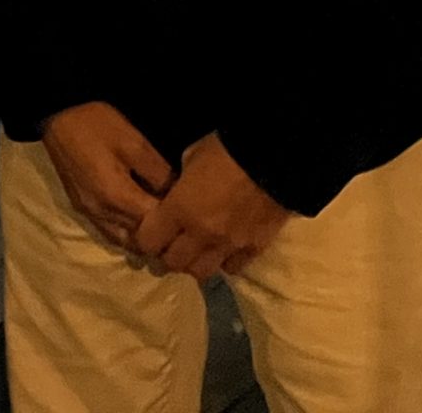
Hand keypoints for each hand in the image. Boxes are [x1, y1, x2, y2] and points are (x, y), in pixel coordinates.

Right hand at [39, 103, 172, 252]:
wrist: (58, 115)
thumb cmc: (98, 124)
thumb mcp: (135, 142)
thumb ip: (159, 173)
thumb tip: (176, 194)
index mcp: (117, 197)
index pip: (154, 226)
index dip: (173, 222)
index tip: (188, 212)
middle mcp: (102, 214)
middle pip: (139, 239)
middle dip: (160, 234)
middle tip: (179, 221)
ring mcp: (89, 213)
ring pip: (123, 241)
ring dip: (142, 238)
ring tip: (159, 223)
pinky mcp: (81, 208)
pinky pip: (109, 232)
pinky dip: (126, 233)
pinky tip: (137, 218)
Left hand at [127, 134, 290, 279]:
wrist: (276, 156)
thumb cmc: (226, 149)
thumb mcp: (191, 155)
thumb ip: (179, 182)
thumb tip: (176, 193)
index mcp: (179, 209)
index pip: (148, 242)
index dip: (145, 238)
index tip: (149, 231)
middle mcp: (200, 235)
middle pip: (172, 263)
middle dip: (166, 254)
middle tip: (170, 243)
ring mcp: (229, 246)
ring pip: (200, 272)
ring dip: (193, 263)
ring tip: (196, 250)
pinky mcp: (254, 249)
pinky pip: (231, 268)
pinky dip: (223, 261)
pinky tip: (223, 248)